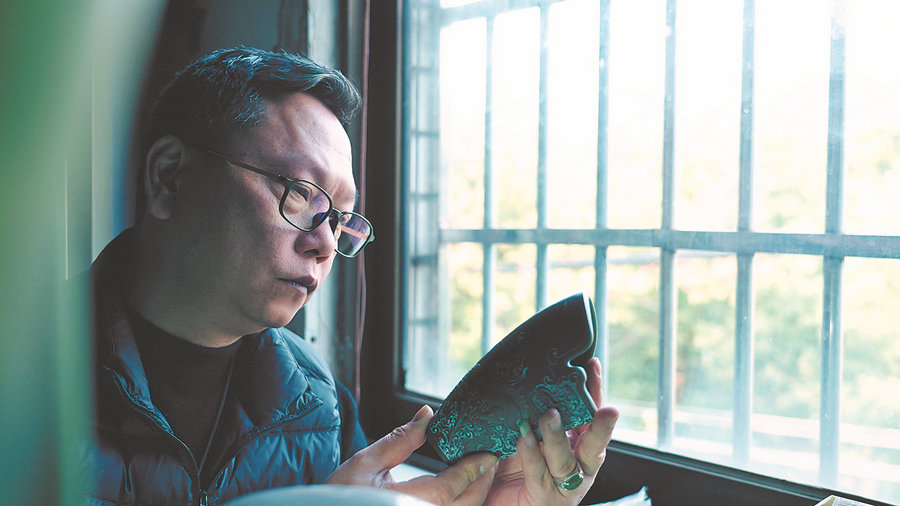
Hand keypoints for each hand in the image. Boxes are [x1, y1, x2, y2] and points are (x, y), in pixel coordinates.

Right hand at [326, 404, 498, 504]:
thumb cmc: (340, 496)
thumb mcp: (366, 463)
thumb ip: (401, 439)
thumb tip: (427, 414)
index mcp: (406, 503)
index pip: (451, 485)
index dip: (472, 467)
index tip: (487, 451)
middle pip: (466, 503)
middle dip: (482, 480)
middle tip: (490, 456)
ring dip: (475, 494)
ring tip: (480, 471)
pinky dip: (462, 503)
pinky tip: (463, 489)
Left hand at [484, 357, 618, 504]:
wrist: (499, 503)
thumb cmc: (513, 468)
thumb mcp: (524, 434)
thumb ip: (529, 413)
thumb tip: (522, 378)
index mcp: (577, 445)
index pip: (589, 414)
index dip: (593, 390)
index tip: (592, 365)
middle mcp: (577, 465)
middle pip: (594, 444)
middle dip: (601, 425)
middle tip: (607, 409)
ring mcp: (563, 484)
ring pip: (565, 459)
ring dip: (556, 435)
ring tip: (548, 415)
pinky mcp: (544, 497)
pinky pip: (538, 472)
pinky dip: (531, 453)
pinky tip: (523, 436)